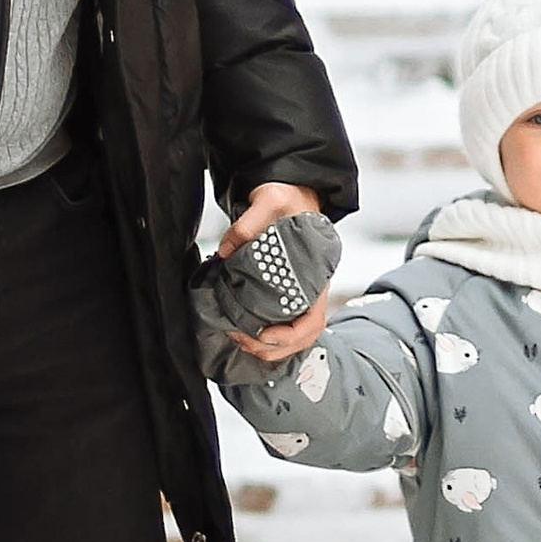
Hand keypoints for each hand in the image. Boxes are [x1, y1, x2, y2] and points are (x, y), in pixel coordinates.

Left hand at [216, 184, 328, 363]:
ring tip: (238, 337)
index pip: (313, 320)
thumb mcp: (271, 200)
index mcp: (314, 274)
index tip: (263, 333)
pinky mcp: (284, 291)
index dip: (289, 336)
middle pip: (302, 337)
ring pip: (292, 337)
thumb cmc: (288, 199)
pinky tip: (242, 329)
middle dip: (272, 348)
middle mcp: (309, 289)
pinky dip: (262, 335)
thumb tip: (226, 251)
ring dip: (266, 347)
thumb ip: (248, 222)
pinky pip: (279, 324)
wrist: (292, 193)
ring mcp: (298, 293)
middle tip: (240, 338)